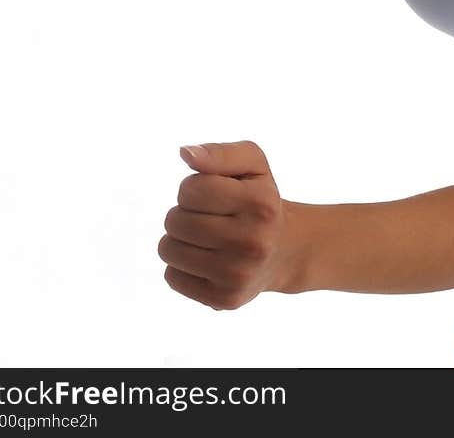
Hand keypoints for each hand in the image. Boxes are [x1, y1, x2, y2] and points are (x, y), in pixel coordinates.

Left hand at [158, 140, 286, 309]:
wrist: (284, 250)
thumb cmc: (260, 199)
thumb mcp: (252, 164)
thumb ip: (220, 153)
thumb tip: (186, 153)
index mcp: (261, 204)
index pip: (192, 189)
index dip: (192, 187)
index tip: (209, 193)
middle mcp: (253, 242)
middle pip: (176, 220)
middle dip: (183, 213)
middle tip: (208, 217)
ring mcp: (238, 275)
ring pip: (168, 249)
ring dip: (178, 239)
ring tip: (203, 238)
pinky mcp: (224, 300)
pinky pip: (172, 277)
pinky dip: (180, 265)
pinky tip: (205, 260)